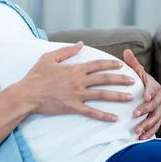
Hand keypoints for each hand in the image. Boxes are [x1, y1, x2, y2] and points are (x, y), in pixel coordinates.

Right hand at [17, 42, 136, 121]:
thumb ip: (66, 51)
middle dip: (121, 79)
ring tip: (130, 98)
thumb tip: (80, 43)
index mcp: (74, 69)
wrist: (27, 94)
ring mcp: (77, 95)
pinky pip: (92, 112)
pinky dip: (104, 115)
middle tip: (133, 81)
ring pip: (102, 95)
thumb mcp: (49, 58)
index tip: (121, 65)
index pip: (97, 65)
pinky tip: (114, 118)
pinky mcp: (73, 107)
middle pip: (104, 79)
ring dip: (117, 96)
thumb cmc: (36, 76)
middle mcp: (79, 81)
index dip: (111, 64)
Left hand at [123, 49, 160, 139]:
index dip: (150, 93)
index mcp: (154, 86)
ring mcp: (160, 109)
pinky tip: (141, 138)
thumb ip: (133, 63)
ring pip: (156, 118)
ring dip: (147, 125)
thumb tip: (126, 51)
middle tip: (135, 114)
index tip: (145, 97)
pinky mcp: (158, 118)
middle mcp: (159, 98)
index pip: (153, 89)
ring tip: (137, 131)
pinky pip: (156, 126)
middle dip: (146, 110)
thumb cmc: (139, 81)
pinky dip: (150, 132)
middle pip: (155, 105)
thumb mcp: (136, 72)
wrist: (147, 92)